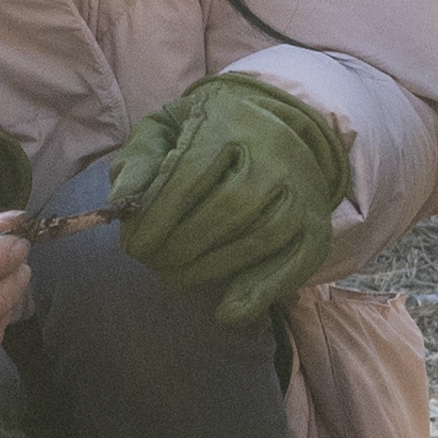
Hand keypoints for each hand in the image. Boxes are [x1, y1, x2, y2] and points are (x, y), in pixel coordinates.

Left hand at [107, 73, 349, 321]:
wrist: (280, 132)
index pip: (191, 175)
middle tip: (152, 262)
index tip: (132, 246)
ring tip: (175, 278)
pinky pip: (296, 263)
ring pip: (260, 237)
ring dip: (211, 269)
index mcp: (229, 122)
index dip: (157, 217)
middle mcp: (273, 153)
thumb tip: (120, 202)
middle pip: (228, 209)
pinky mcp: (316, 225)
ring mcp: (301, 190)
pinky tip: (227, 314)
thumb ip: (140, 161)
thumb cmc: (209, 135)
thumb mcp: (167, 130)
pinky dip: (262, 293)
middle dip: (180, 246)